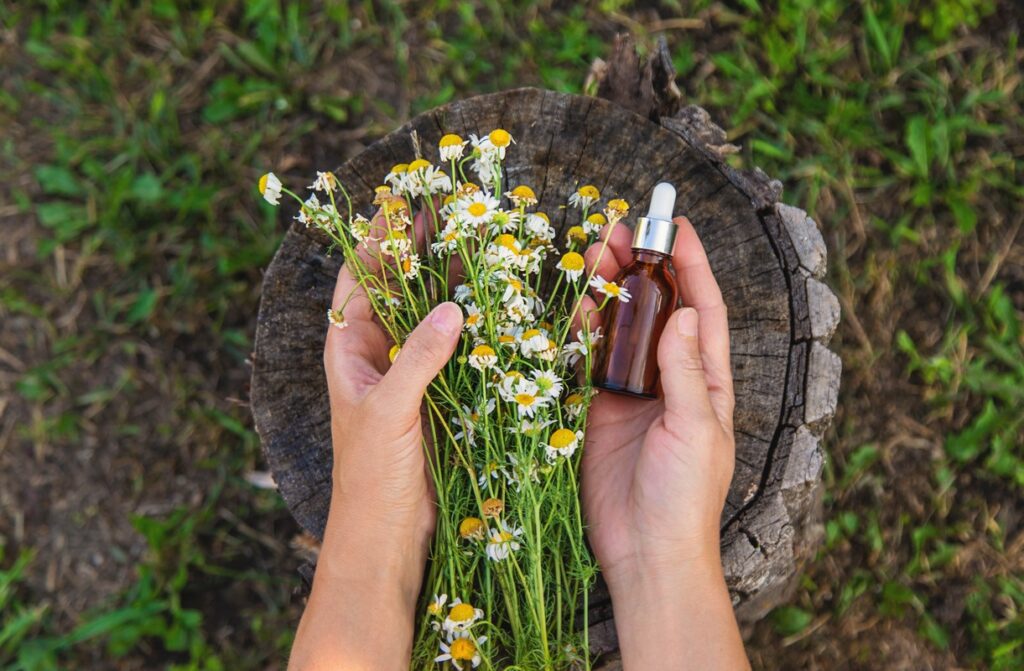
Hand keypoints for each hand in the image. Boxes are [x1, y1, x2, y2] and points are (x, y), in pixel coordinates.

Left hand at [289, 208, 462, 670]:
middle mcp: (378, 356)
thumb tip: (449, 308)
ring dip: (452, 285)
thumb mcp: (389, 413)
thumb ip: (418, 360)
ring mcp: (411, 376)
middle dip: (420, 253)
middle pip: (398, 289)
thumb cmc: (371, 477)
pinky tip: (499, 306)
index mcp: (349, 352)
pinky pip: (458, 352)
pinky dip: (475, 328)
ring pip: (431, 318)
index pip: (356, 279)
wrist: (389, 538)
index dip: (374, 239)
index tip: (399, 200)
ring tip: (481, 245)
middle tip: (452, 212)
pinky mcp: (441, 398)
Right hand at [579, 216, 748, 669]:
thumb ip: (686, 371)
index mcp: (707, 380)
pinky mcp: (597, 410)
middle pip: (656, 310)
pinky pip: (587, 361)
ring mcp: (631, 393)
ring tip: (590, 254)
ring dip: (607, 291)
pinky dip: (579, 331)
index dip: (691, 264)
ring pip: (619, 329)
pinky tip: (570, 305)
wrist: (646, 551)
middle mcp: (670, 379)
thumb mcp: (694, 429)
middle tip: (616, 231)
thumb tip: (685, 313)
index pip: (702, 309)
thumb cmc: (685, 496)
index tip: (676, 223)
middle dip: (639, 267)